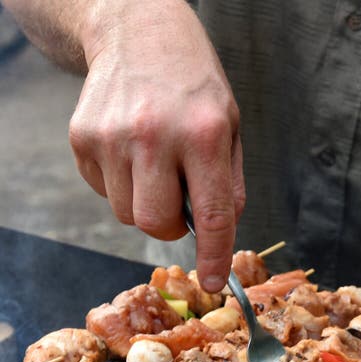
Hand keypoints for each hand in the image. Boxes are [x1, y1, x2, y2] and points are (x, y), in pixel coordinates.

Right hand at [68, 0, 243, 291]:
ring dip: (146, 203)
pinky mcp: (82, 136)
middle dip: (171, 227)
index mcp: (204, 135)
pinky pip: (105, 191)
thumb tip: (221, 235)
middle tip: (180, 204)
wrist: (137, 30)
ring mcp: (111, 135)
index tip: (213, 284)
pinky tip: (132, 151)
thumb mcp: (230, 127)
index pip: (211, 215)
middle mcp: (154, 135)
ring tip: (155, 164)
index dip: (213, 257)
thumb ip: (229, 185)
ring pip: (128, 214)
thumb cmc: (193, 86)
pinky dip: (122, 185)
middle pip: (156, 223)